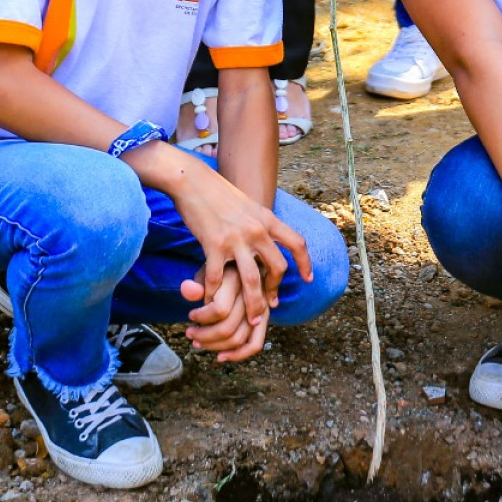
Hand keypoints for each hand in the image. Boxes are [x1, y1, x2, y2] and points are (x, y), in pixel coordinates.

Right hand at [171, 165, 311, 342]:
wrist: (192, 180)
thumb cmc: (217, 192)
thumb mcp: (248, 205)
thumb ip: (259, 222)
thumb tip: (268, 235)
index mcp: (267, 219)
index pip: (297, 243)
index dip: (306, 263)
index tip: (308, 279)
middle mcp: (257, 229)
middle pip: (278, 267)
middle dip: (275, 290)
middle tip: (271, 305)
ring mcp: (236, 238)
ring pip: (252, 280)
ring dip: (254, 304)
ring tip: (252, 320)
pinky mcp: (214, 245)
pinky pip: (219, 277)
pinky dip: (215, 294)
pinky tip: (211, 302)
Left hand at [180, 264, 267, 360]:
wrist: (244, 266)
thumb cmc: (221, 272)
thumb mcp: (207, 272)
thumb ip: (197, 283)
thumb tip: (186, 290)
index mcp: (239, 280)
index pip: (220, 309)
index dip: (202, 317)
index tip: (191, 315)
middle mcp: (253, 296)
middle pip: (227, 328)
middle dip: (204, 335)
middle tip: (190, 333)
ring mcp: (261, 310)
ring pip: (238, 339)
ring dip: (215, 346)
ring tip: (198, 342)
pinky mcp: (263, 320)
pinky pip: (255, 344)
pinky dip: (238, 355)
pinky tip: (220, 357)